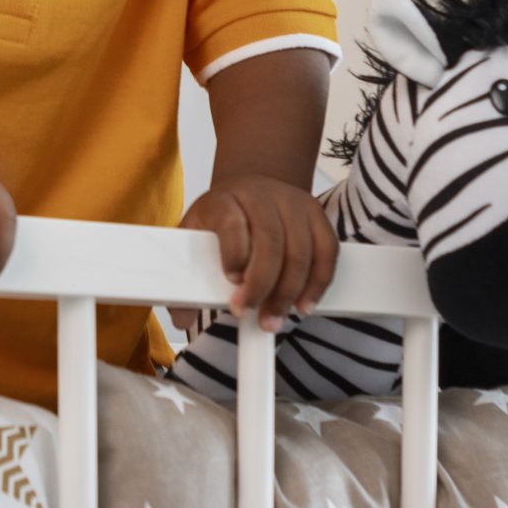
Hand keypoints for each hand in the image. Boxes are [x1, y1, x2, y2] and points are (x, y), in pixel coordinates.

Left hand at [179, 176, 337, 333]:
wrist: (251, 188)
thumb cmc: (221, 218)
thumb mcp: (195, 235)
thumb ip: (185, 275)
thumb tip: (180, 318)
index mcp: (223, 199)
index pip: (232, 223)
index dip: (234, 254)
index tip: (233, 282)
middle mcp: (260, 195)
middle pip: (270, 240)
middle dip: (263, 285)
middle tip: (255, 315)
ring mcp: (292, 202)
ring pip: (300, 249)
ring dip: (291, 290)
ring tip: (276, 317)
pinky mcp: (316, 214)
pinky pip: (326, 251)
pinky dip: (318, 281)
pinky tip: (304, 304)